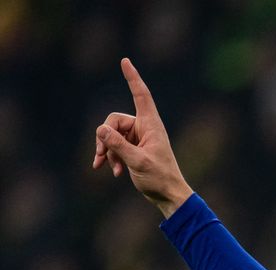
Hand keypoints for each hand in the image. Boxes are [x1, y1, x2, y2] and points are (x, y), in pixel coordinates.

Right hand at [92, 58, 193, 217]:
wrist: (168, 196)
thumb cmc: (159, 178)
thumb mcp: (137, 161)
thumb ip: (118, 145)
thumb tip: (100, 129)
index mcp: (151, 125)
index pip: (141, 95)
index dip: (133, 78)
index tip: (125, 61)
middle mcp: (144, 128)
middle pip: (114, 121)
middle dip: (105, 138)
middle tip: (101, 156)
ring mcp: (138, 138)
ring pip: (111, 135)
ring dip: (107, 151)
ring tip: (109, 168)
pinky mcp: (133, 148)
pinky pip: (114, 145)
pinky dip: (111, 157)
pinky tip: (111, 171)